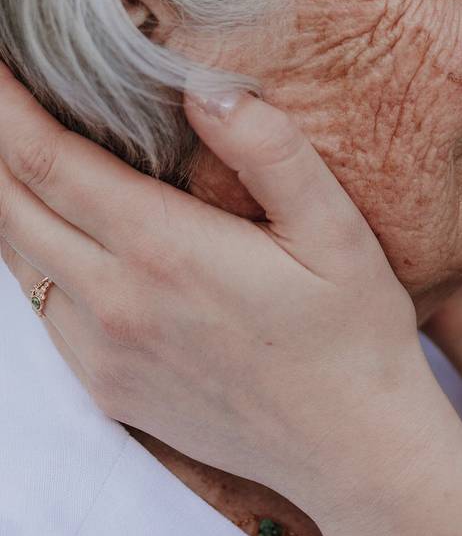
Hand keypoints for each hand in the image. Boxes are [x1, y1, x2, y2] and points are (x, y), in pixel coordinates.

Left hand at [0, 65, 424, 515]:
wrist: (353, 445)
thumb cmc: (353, 335)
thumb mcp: (336, 233)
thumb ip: (273, 152)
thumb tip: (205, 89)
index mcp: (166, 251)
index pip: (46, 161)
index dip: (6, 105)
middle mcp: (116, 303)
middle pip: (11, 207)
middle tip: (5, 98)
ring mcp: (104, 354)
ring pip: (21, 260)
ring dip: (11, 202)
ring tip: (26, 158)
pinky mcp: (110, 388)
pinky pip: (45, 314)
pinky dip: (37, 261)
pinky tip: (65, 239)